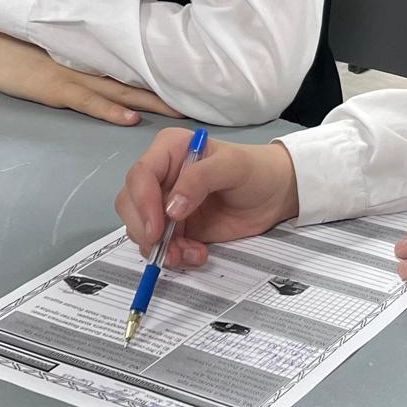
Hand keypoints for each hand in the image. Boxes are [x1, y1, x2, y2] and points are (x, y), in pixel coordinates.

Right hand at [0, 29, 183, 125]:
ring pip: (121, 91)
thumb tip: (116, 63)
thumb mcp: (63, 48)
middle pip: (136, 79)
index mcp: (94, 57)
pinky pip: (89, 102)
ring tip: (177, 111)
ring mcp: (76, 78)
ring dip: (149, 102)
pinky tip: (130, 118)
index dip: (161, 75)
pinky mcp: (57, 90)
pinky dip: (110, 110)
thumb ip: (89, 56)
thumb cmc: (24, 45)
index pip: (134, 67)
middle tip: (197, 99)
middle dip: (167, 90)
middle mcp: (92, 66)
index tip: (189, 81)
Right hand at [115, 129, 299, 266]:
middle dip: (146, 231)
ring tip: (192, 254)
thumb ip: (200, 179)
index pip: (140, 175)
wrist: (275, 194)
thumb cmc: (256, 170)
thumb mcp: (232, 166)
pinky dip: (173, 256)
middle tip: (170, 250)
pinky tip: (197, 255)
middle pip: (130, 205)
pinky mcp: (175, 228)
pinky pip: (160, 246)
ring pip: (141, 229)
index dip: (142, 203)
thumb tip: (171, 208)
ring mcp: (165, 203)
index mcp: (169, 150)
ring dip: (161, 248)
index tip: (157, 229)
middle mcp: (161, 176)